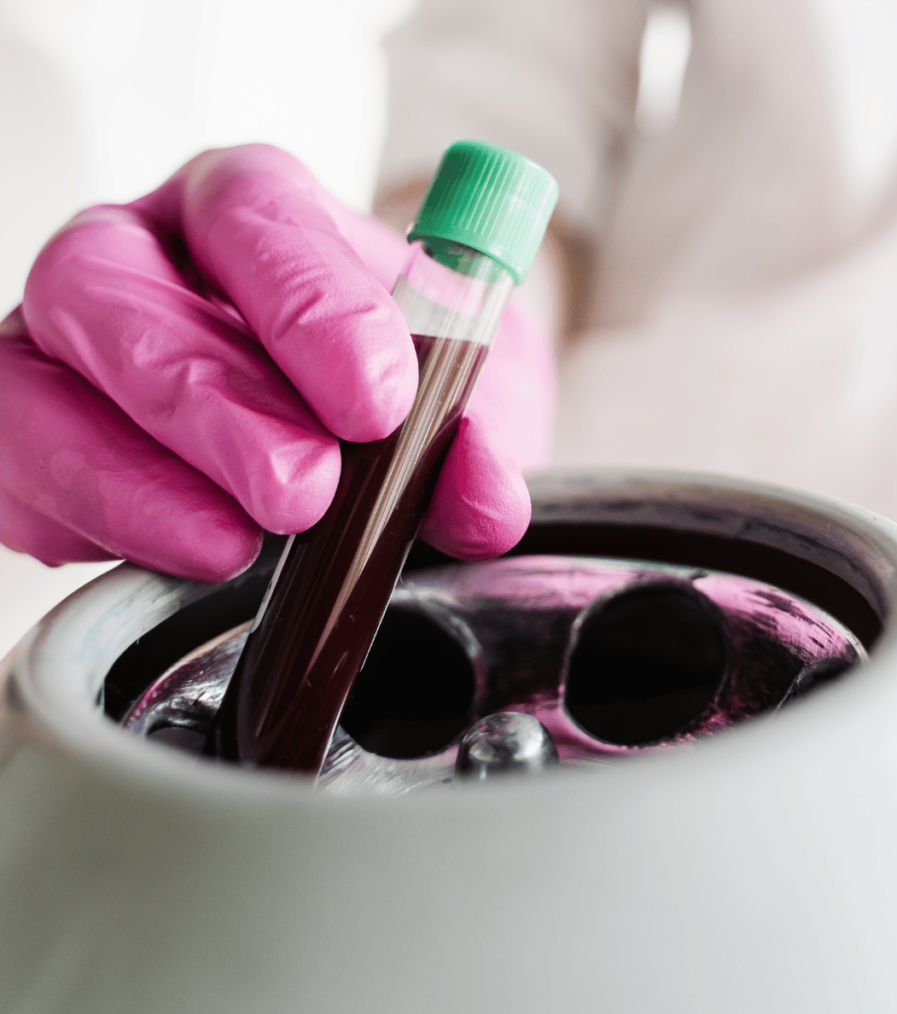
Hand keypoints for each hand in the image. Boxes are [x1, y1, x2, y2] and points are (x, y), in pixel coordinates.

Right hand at [0, 145, 555, 580]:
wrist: (341, 427)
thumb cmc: (392, 389)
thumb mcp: (467, 397)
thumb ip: (478, 436)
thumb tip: (484, 495)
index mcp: (252, 213)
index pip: (254, 213)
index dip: (308, 304)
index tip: (378, 402)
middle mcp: (142, 258)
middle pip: (113, 287)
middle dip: (210, 401)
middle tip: (304, 491)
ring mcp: (69, 344)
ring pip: (36, 382)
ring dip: (133, 476)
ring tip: (234, 545)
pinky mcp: (32, 430)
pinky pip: (13, 466)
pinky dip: (88, 519)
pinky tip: (177, 551)